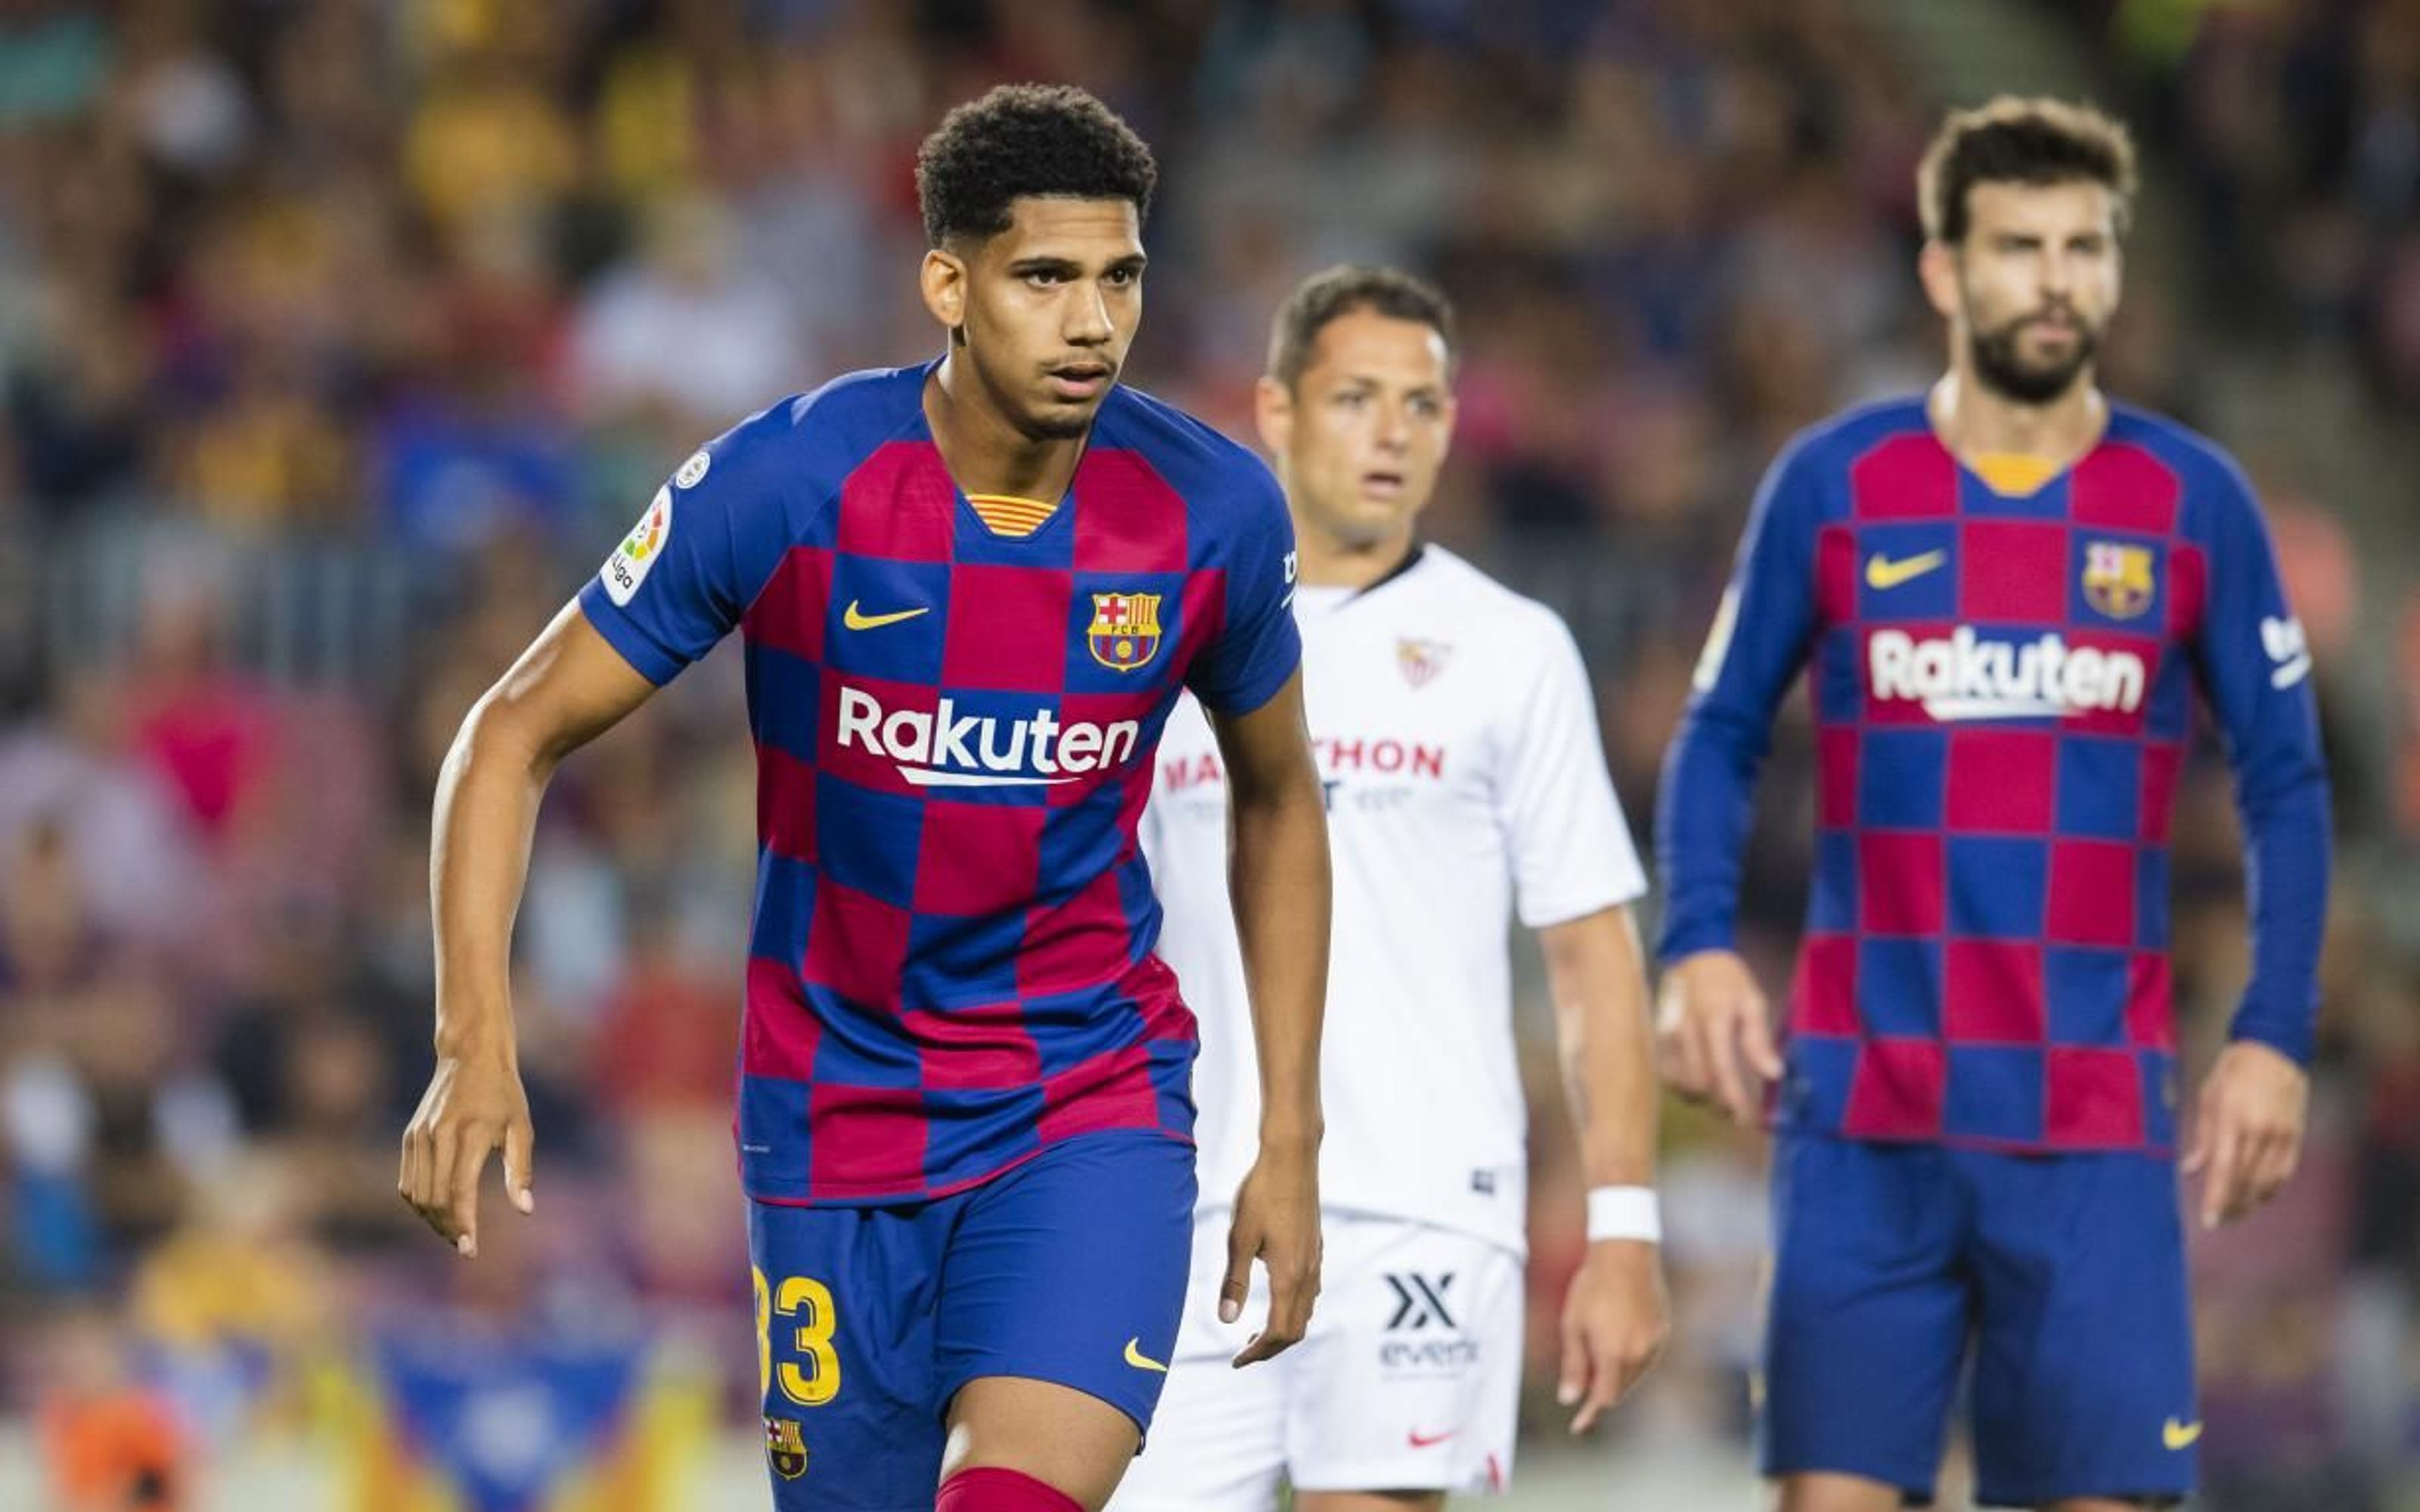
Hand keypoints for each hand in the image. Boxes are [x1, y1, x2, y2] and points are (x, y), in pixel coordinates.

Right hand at [398, 1048, 534, 1256]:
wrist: (469, 1056)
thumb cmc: (504, 1093)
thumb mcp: (522, 1126)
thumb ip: (521, 1169)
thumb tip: (525, 1209)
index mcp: (471, 1132)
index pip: (461, 1191)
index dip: (464, 1224)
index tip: (471, 1250)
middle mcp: (439, 1135)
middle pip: (435, 1199)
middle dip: (449, 1228)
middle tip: (466, 1244)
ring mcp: (420, 1136)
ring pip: (418, 1195)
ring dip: (433, 1220)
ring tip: (455, 1231)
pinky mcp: (410, 1137)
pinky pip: (408, 1182)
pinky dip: (420, 1203)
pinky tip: (439, 1210)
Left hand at [1221, 1141, 1320, 1366]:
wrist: (1292, 1159)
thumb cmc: (1261, 1194)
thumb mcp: (1239, 1238)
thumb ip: (1234, 1282)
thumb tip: (1227, 1320)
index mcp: (1289, 1275)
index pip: (1279, 1332)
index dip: (1258, 1352)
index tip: (1237, 1360)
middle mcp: (1308, 1273)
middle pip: (1296, 1329)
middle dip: (1271, 1347)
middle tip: (1244, 1352)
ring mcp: (1315, 1260)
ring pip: (1306, 1311)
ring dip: (1284, 1329)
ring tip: (1256, 1331)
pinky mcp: (1316, 1248)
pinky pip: (1311, 1292)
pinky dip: (1293, 1308)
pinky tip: (1276, 1297)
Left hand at [1556, 1240, 1669, 1433]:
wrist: (1625, 1254)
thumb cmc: (1592, 1287)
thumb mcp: (1573, 1325)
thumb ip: (1573, 1366)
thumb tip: (1569, 1400)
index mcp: (1614, 1354)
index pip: (1604, 1398)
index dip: (1590, 1414)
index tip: (1578, 1427)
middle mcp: (1639, 1354)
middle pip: (1619, 1390)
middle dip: (1600, 1392)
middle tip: (1580, 1384)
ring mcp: (1654, 1343)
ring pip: (1634, 1376)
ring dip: (1616, 1377)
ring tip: (1596, 1356)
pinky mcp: (1664, 1332)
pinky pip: (1646, 1359)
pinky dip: (1631, 1361)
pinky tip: (1617, 1345)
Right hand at [1655, 950, 1781, 1125]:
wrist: (1693, 958)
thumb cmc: (1728, 981)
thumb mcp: (1752, 1002)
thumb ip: (1759, 1040)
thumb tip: (1773, 1073)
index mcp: (1712, 1019)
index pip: (1721, 1070)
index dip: (1734, 1100)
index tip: (1748, 1118)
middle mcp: (1685, 1031)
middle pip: (1698, 1084)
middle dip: (1719, 1105)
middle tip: (1739, 1114)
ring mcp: (1666, 1037)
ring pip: (1680, 1084)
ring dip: (1703, 1099)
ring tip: (1723, 1101)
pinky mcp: (1658, 1041)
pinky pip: (1669, 1076)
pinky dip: (1686, 1088)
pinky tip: (1702, 1087)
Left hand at [2183, 1041, 2307, 1228]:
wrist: (2274, 1049)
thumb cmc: (2232, 1072)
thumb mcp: (2208, 1097)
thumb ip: (2202, 1137)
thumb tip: (2191, 1169)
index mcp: (2233, 1120)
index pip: (2224, 1169)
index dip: (2216, 1198)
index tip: (2208, 1221)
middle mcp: (2260, 1131)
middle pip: (2246, 1181)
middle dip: (2231, 1206)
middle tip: (2218, 1221)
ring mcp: (2282, 1135)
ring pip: (2267, 1182)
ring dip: (2251, 1202)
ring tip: (2235, 1213)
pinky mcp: (2296, 1136)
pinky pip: (2284, 1173)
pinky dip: (2271, 1189)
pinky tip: (2258, 1197)